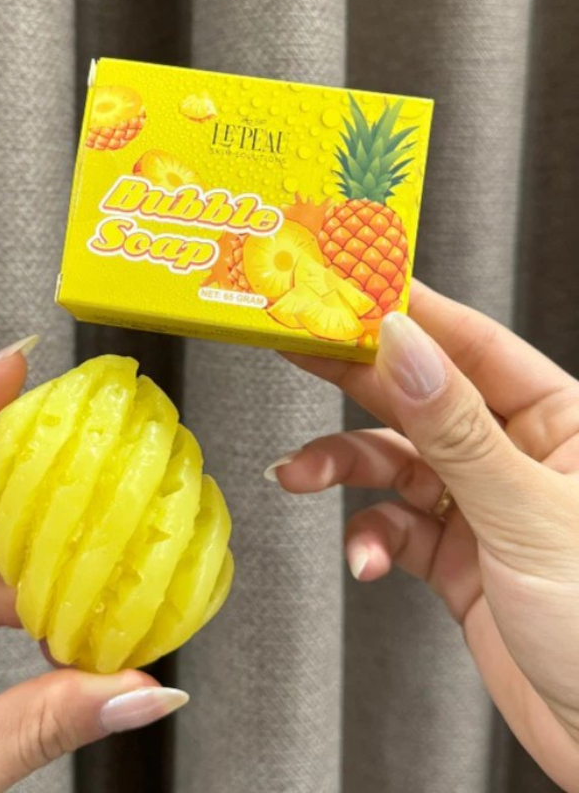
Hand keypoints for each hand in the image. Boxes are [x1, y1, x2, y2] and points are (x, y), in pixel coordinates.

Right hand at [270, 282, 578, 791]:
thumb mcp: (529, 516)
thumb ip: (459, 431)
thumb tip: (406, 347)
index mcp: (562, 424)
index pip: (475, 346)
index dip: (412, 314)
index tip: (354, 290)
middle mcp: (517, 456)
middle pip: (422, 395)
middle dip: (357, 379)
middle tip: (297, 351)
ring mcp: (482, 505)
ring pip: (394, 462)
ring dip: (343, 469)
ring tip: (300, 476)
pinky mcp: (455, 554)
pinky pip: (394, 526)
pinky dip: (370, 539)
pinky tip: (365, 560)